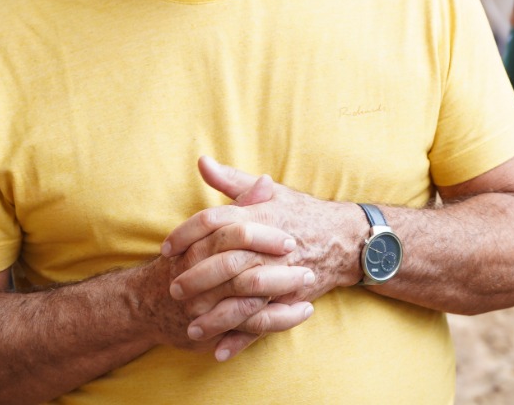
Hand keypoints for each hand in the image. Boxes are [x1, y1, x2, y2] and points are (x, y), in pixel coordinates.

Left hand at [163, 158, 364, 354]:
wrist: (346, 238)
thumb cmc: (303, 214)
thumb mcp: (272, 193)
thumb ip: (233, 181)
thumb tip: (202, 162)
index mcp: (261, 216)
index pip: (215, 221)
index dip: (186, 234)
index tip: (167, 248)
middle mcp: (269, 245)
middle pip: (225, 262)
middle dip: (196, 278)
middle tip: (172, 289)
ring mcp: (282, 274)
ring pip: (243, 296)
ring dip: (215, 315)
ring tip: (190, 325)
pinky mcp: (292, 298)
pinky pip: (265, 322)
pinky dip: (242, 339)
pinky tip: (220, 351)